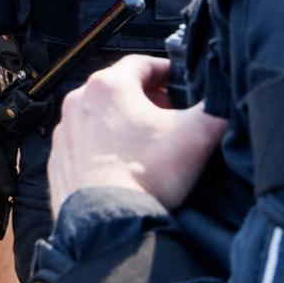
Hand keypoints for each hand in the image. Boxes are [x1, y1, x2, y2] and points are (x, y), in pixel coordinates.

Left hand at [49, 56, 226, 214]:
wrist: (107, 219)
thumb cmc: (147, 173)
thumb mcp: (197, 134)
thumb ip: (215, 108)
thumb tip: (223, 100)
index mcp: (108, 86)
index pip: (141, 63)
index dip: (167, 70)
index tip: (181, 82)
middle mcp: (79, 102)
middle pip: (119, 89)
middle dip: (148, 98)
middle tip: (171, 115)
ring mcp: (66, 131)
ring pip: (101, 116)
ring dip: (125, 122)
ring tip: (151, 142)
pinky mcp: (60, 158)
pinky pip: (86, 143)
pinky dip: (105, 146)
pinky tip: (126, 164)